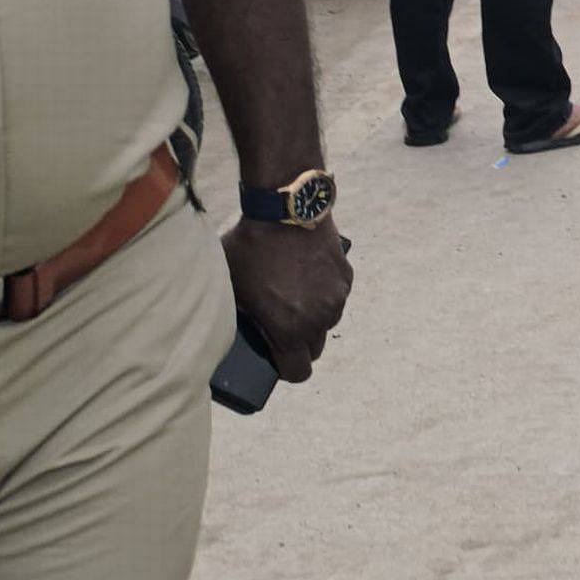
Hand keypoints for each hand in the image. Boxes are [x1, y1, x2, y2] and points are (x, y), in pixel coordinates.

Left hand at [220, 219, 351, 381]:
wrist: (284, 207)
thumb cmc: (251, 248)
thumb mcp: (233, 287)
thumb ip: (242, 318)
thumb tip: (241, 334)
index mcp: (289, 328)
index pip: (298, 372)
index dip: (285, 369)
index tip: (276, 356)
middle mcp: (319, 318)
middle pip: (314, 350)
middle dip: (300, 342)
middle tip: (281, 322)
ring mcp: (336, 297)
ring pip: (327, 322)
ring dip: (314, 317)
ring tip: (294, 292)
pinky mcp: (346, 276)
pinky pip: (336, 296)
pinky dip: (324, 292)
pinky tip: (305, 273)